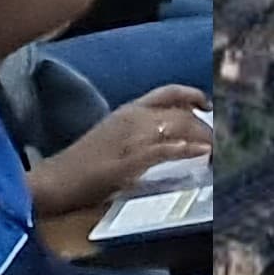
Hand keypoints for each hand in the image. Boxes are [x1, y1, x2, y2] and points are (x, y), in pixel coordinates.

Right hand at [29, 87, 211, 218]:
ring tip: (219, 150)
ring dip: (203, 138)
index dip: (194, 94)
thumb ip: (139, 133)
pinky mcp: (127, 160)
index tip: (211, 104)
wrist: (51, 182)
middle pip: (181, 112)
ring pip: (178, 127)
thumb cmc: (80, 165)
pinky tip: (202, 153)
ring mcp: (130, 138)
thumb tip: (168, 138)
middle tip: (222, 141)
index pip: (168, 92)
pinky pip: (164, 149)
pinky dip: (186, 149)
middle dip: (207, 125)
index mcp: (127, 111)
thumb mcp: (113, 138)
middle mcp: (132, 118)